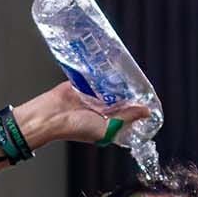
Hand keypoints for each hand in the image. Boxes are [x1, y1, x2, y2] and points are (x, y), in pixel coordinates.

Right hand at [31, 82, 152, 143]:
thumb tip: (146, 112)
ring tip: (127, 73)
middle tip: (138, 82)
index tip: (146, 97)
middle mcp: (100, 111)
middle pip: (120, 99)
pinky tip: (111, 68)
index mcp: (108, 124)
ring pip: (109, 87)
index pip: (127, 114)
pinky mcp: (82, 85)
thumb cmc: (75, 127)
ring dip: (116, 81)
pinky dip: (102, 73)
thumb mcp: (107, 126)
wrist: (51, 116)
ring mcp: (91, 97)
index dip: (137, 106)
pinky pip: (96, 78)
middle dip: (128, 92)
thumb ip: (127, 118)